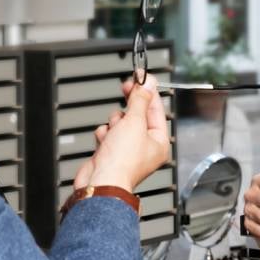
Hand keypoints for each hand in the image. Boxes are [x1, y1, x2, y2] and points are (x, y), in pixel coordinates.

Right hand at [73, 74, 170, 191]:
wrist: (101, 182)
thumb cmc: (122, 162)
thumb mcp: (134, 122)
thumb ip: (140, 100)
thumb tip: (148, 83)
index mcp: (159, 141)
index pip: (156, 109)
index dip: (148, 91)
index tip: (142, 76)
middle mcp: (145, 147)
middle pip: (138, 114)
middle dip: (130, 106)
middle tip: (127, 87)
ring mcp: (128, 150)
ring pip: (121, 123)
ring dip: (115, 122)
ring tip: (114, 130)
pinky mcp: (111, 153)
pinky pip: (109, 133)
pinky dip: (105, 134)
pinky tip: (105, 140)